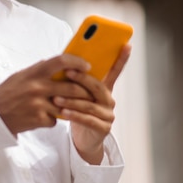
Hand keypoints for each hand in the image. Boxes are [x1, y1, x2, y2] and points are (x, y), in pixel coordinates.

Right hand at [0, 54, 93, 135]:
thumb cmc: (9, 92)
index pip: (61, 61)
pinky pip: (56, 119)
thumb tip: (59, 63)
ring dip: (74, 105)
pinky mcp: (39, 120)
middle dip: (85, 90)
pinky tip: (48, 115)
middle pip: (72, 87)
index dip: (77, 62)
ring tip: (78, 104)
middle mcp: (37, 87)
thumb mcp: (22, 75)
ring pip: (68, 105)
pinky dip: (56, 118)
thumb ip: (40, 69)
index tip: (86, 66)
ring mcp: (39, 105)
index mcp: (34, 73)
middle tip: (90, 90)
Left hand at [56, 44, 130, 164]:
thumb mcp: (78, 94)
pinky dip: (74, 115)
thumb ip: (77, 80)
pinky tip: (63, 113)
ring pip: (89, 104)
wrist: (83, 138)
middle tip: (67, 72)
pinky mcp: (103, 129)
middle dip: (82, 78)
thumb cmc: (78, 111)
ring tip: (56, 98)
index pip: (115, 70)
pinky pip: (88, 120)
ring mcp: (108, 114)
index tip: (127, 44)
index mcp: (105, 88)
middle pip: (97, 86)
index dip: (122, 58)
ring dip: (71, 100)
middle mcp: (109, 100)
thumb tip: (64, 61)